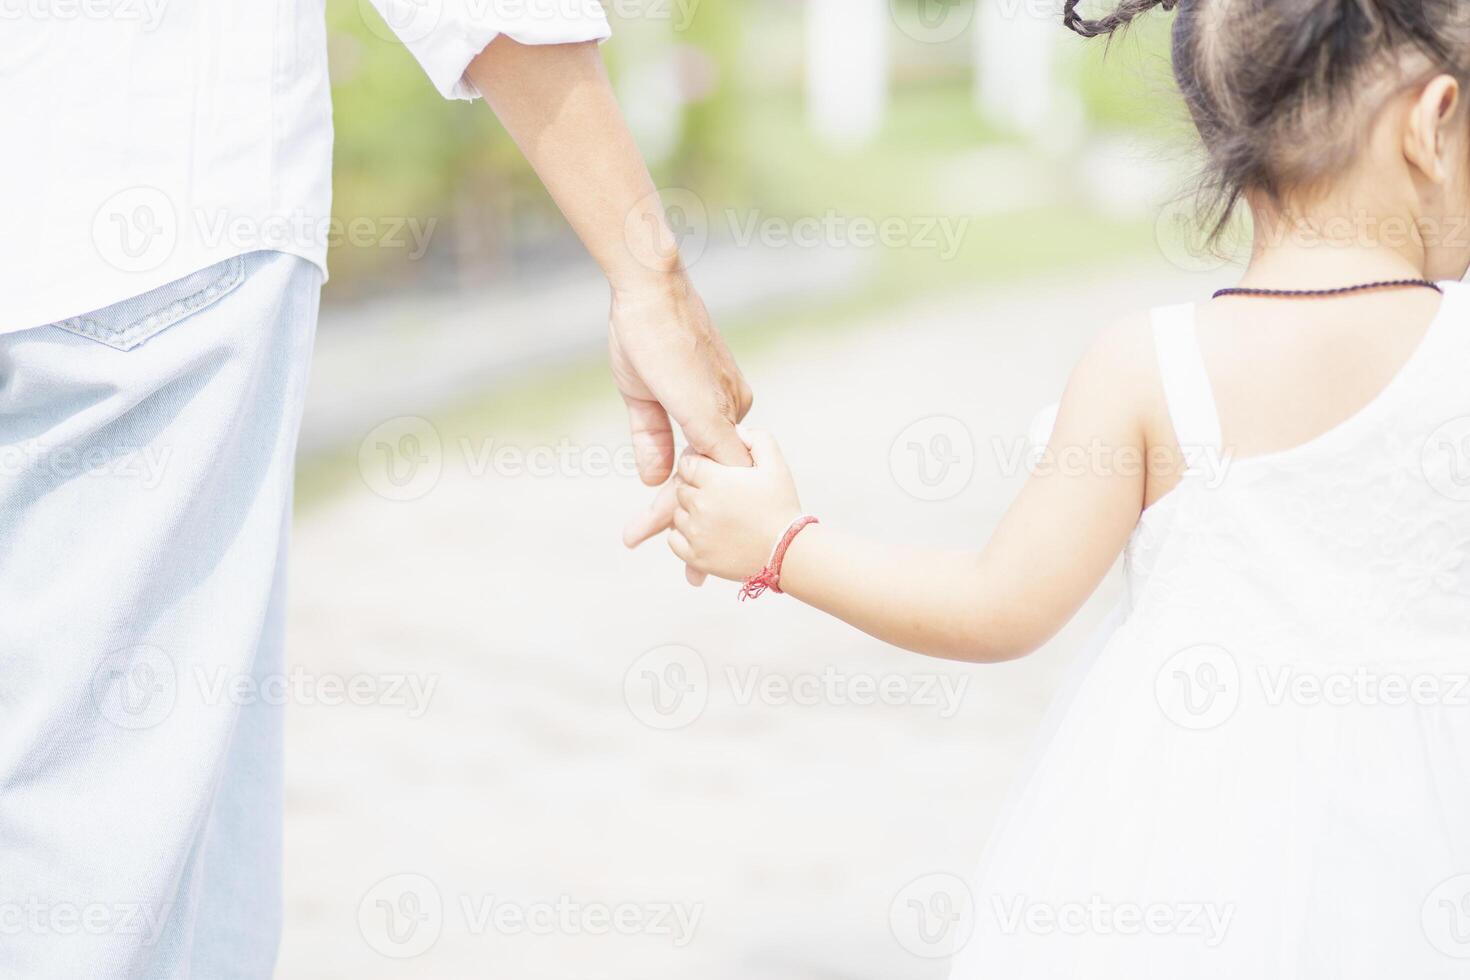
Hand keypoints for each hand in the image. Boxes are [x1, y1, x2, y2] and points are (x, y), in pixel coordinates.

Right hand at [610, 270, 753, 571]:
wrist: (649, 288)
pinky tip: (683, 535)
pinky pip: (704, 466)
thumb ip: (653, 437)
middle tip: (695, 581)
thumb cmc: (646, 332)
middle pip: (710, 486)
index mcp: (719, 409)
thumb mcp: (645, 395)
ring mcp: (720, 412)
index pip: (706, 469)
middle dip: (697, 536)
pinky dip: (693, 503)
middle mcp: (727, 413)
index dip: (693, 509)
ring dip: (692, 530)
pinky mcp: (706, 409)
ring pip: (709, 485)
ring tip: (692, 575)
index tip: (687, 544)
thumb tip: (653, 479)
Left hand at [668, 429, 802, 582]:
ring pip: (678, 513)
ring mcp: (696, 533)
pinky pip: (674, 539)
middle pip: (682, 488)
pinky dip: (685, 535)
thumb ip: (757, 439)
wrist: (789, 553)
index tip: (714, 474)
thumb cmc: (782, 507)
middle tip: (720, 496)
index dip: (700, 466)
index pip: (688, 463)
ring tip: (718, 515)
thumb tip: (736, 431)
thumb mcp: (776, 465)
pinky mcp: (696, 557)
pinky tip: (706, 532)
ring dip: (692, 512)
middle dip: (697, 488)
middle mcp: (700, 505)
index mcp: (715, 480)